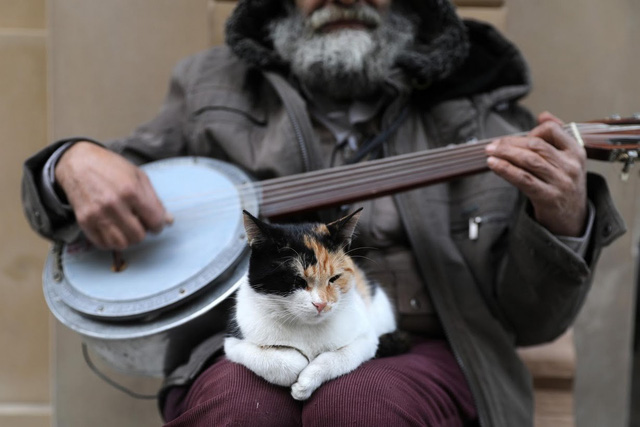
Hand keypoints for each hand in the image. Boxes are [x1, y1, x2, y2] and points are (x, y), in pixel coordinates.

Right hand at [55, 142, 171, 248]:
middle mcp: (113, 204)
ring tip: (127, 227)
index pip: (154, 221)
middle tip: (139, 223)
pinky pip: (103, 244)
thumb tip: (169, 221)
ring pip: (121, 244)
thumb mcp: (138, 176)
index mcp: (131, 191)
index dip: (158, 225)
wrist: (78, 163)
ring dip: (127, 239)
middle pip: (138, 236)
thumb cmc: (111, 167)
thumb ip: (155, 200)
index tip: (155, 223)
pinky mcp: (84, 221)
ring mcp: (97, 214)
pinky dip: (111, 241)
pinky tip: (114, 229)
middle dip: (143, 232)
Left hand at [485, 112, 586, 236]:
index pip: (553, 130)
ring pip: (529, 161)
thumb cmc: (564, 184)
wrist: (573, 218)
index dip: (533, 130)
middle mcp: (571, 165)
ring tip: (489, 152)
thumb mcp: (568, 160)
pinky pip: (523, 179)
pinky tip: (493, 164)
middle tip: (492, 144)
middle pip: (536, 145)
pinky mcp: (548, 197)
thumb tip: (543, 114)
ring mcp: (560, 182)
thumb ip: (557, 137)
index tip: (520, 138)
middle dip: (511, 143)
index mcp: (576, 152)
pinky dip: (505, 169)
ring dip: (505, 153)